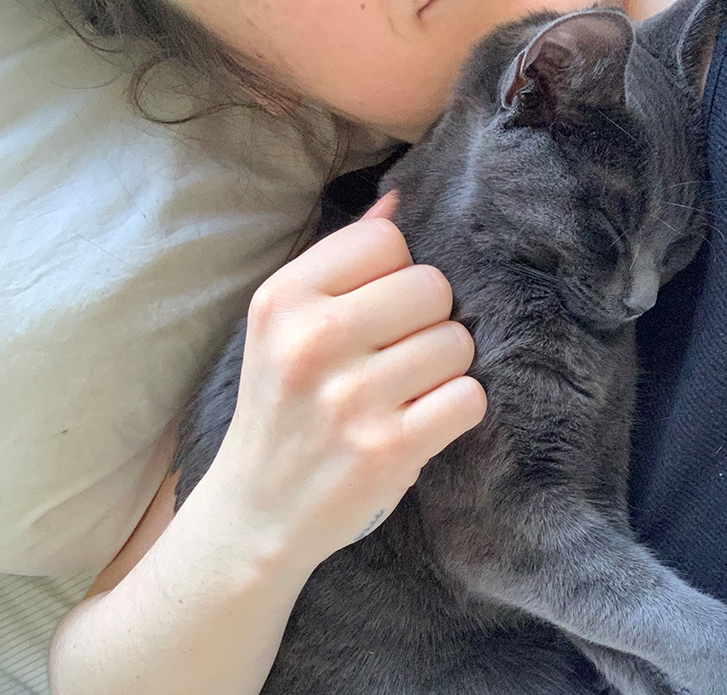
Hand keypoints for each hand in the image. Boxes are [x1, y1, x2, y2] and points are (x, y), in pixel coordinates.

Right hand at [199, 192, 486, 578]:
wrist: (258, 512)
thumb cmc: (282, 410)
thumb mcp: (284, 328)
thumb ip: (340, 261)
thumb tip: (398, 201)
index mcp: (284, 298)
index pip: (389, 241)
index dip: (398, 275)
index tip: (378, 314)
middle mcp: (312, 340)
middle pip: (432, 286)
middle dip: (429, 321)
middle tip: (399, 357)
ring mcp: (351, 398)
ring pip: (457, 342)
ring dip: (444, 369)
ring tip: (406, 393)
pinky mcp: (388, 449)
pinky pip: (469, 397)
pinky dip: (457, 409)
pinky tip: (423, 422)